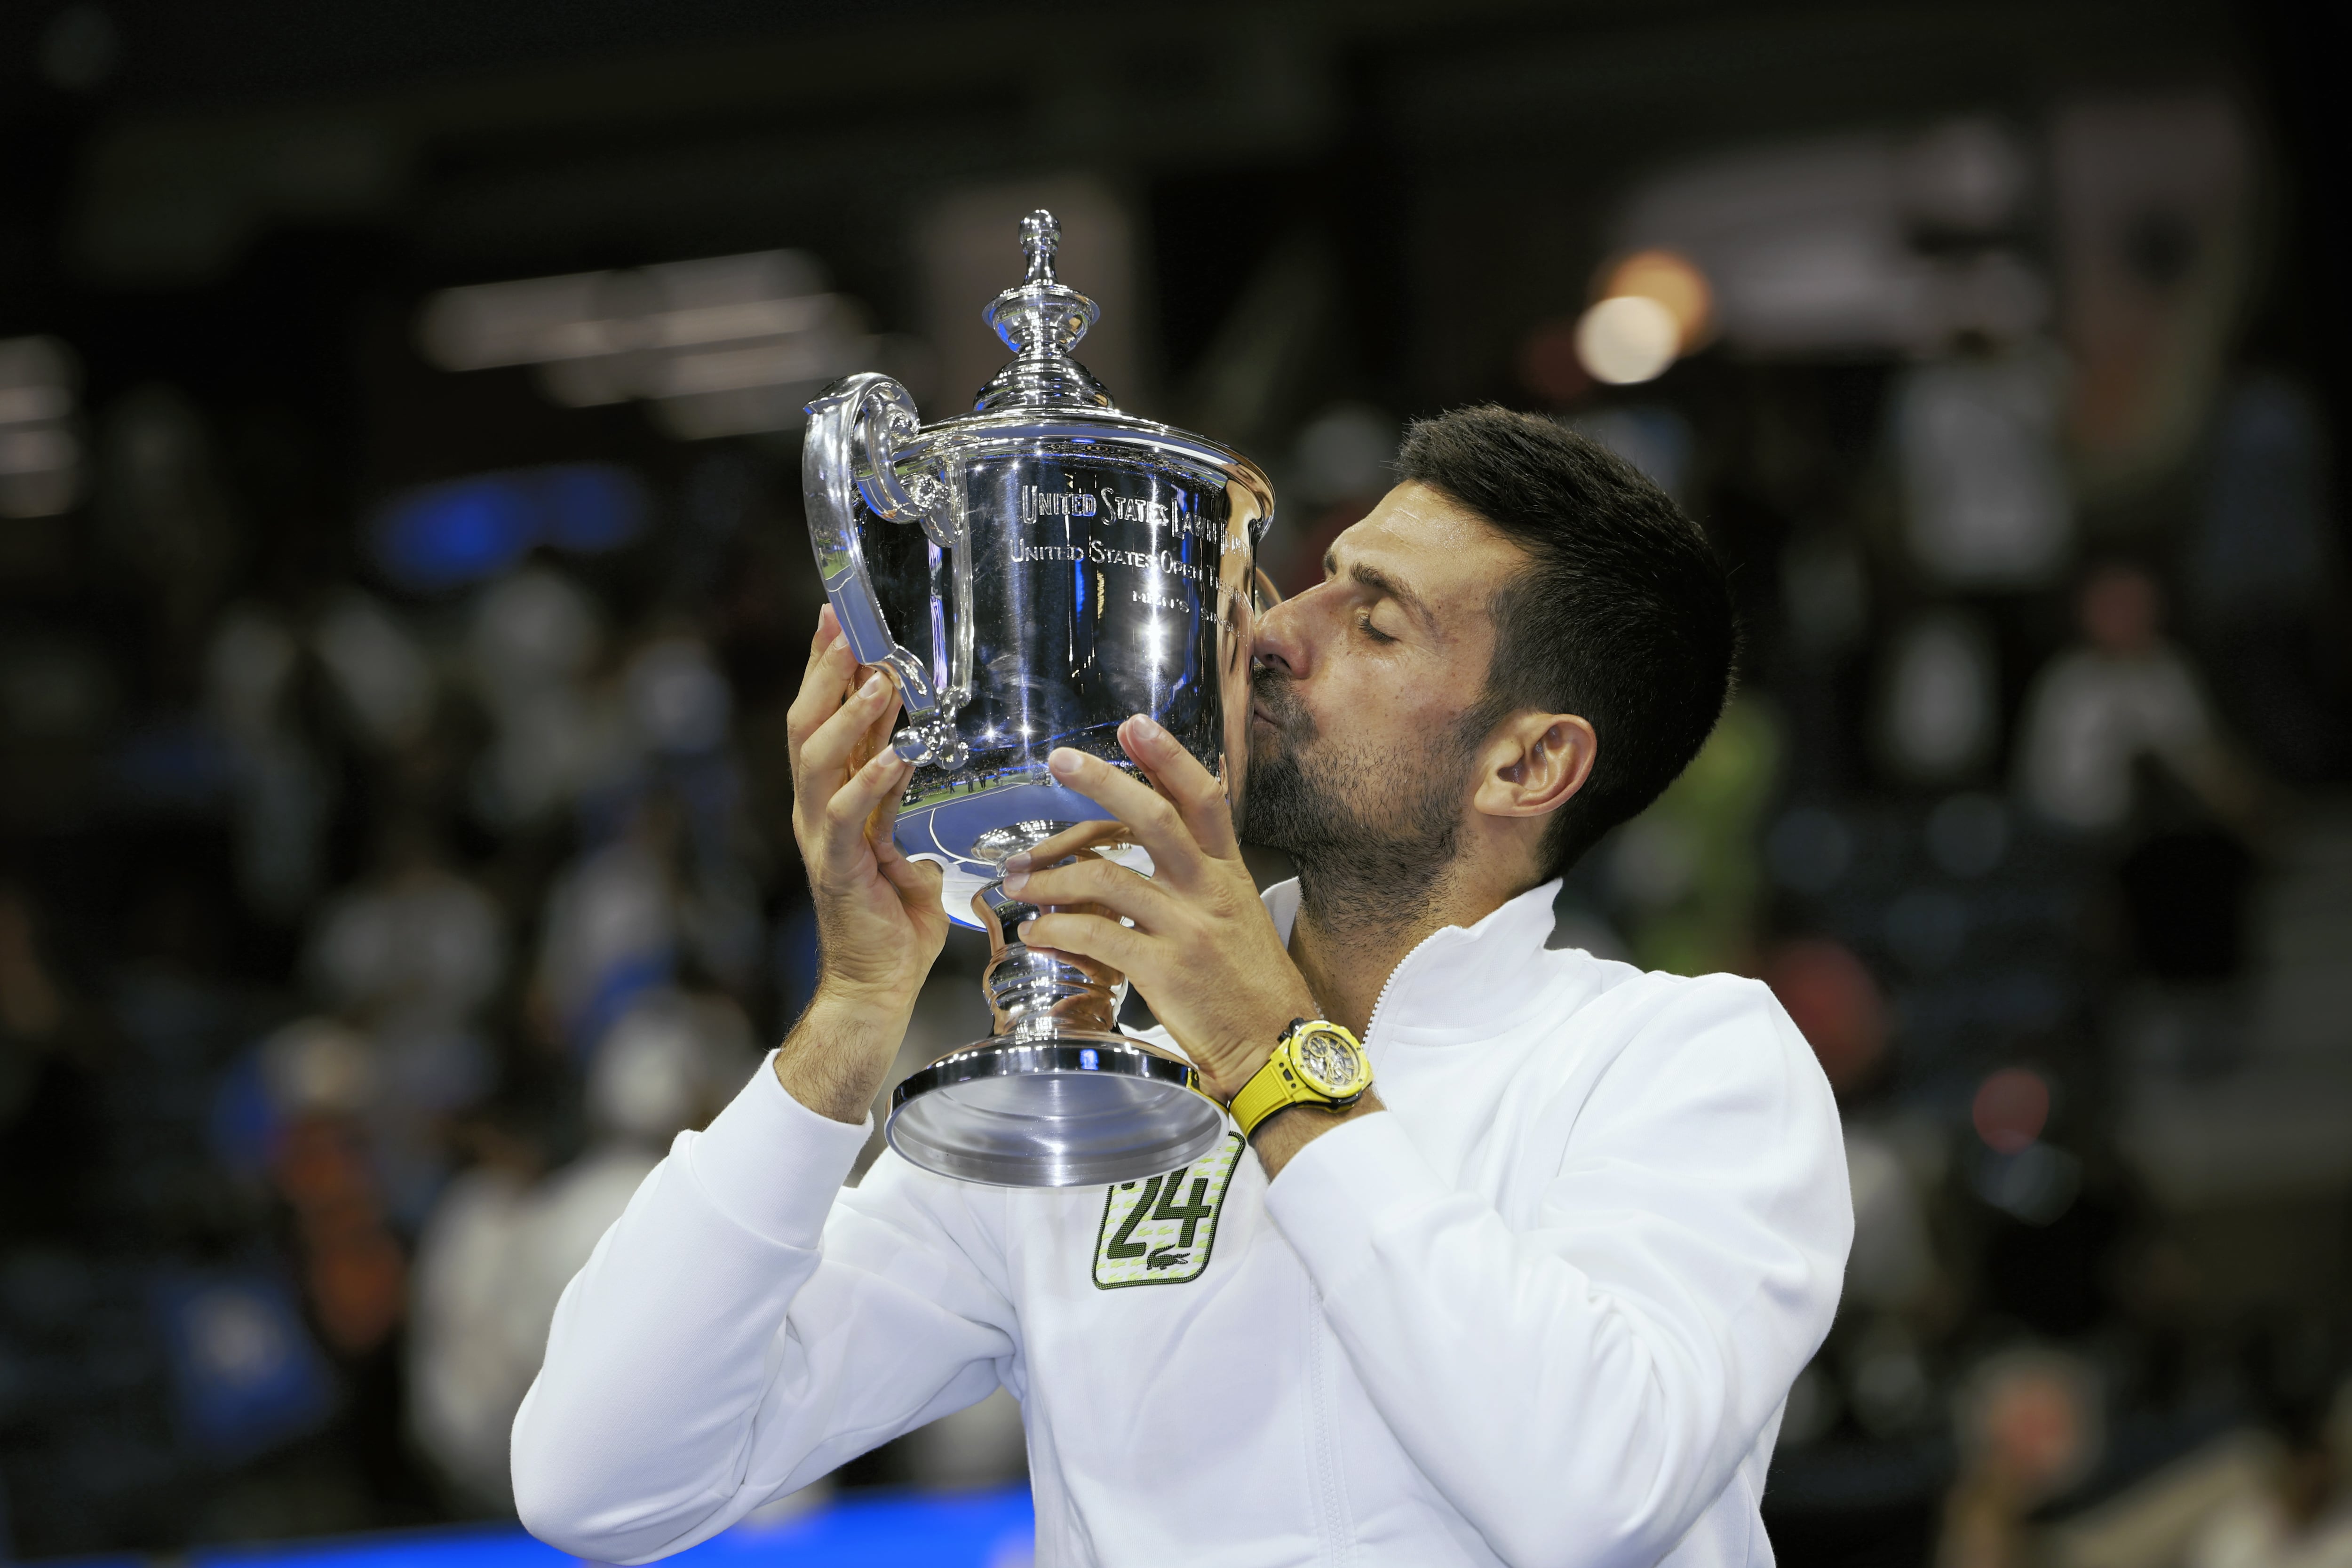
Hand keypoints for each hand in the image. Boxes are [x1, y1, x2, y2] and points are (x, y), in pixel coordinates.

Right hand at [776, 608, 947, 1118]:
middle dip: (826, 671)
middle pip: (807, 724)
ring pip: (817, 760)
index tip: (840, 617)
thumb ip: (903, 815)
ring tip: (881, 681)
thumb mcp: (905, 853)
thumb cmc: (893, 928)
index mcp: (834, 801)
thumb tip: (921, 782)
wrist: (874, 990)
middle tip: (848, 624)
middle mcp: (816, 810)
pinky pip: (845, 815)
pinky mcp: (833, 868)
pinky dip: (870, 781)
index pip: (825, 720)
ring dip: (850, 717)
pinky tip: (896, 755)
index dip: (829, 669)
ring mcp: (819, 837)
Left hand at [1001, 715, 1316, 1102]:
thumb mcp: (1237, 917)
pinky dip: (1057, 929)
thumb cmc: (1251, 988)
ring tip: (1018, 880)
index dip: (1168, 757)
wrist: (1276, 1048)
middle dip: (1103, 783)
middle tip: (1061, 762)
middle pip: (1154, 818)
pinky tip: (1037, 933)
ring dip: (1051, 875)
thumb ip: (1201, 878)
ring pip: (1109, 877)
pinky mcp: (1165, 970)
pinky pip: (1096, 936)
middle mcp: (1210, 891)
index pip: (1203, 799)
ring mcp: (1187, 929)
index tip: (1134, 726)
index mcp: (1228, 874)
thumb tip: (1157, 847)